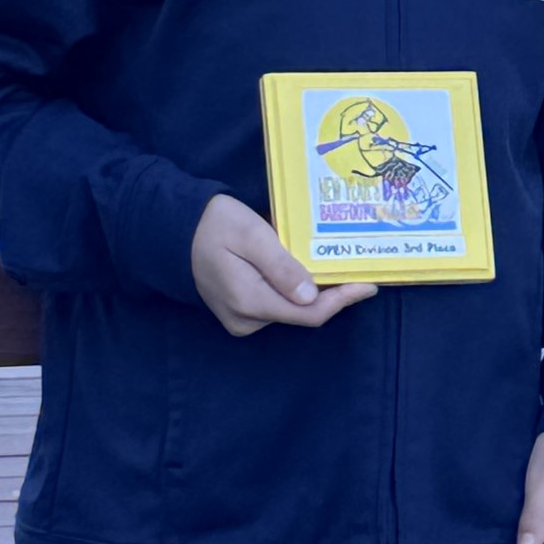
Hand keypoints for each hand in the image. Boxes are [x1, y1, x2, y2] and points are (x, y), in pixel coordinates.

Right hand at [190, 194, 375, 337]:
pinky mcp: (240, 312)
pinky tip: (309, 270)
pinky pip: (278, 305)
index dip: (342, 301)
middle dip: (333, 293)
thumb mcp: (251, 235)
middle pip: (304, 313)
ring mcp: (242, 319)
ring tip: (336, 265)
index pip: (309, 313)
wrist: (175, 230)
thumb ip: (280, 266)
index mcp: (250, 301)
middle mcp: (247, 319)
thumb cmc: (214, 225)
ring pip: (292, 309)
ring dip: (315, 290)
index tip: (368, 285)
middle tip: (357, 268)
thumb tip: (311, 295)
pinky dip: (297, 290)